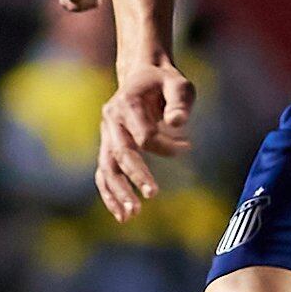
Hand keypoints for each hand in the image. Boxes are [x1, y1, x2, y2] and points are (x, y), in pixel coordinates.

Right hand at [96, 60, 193, 220]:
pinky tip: (122, 215)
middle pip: (120, 152)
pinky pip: (104, 173)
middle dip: (136, 175)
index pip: (143, 134)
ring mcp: (107, 134)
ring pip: (107, 167)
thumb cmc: (165, 83)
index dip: (164, 144)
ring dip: (118, 192)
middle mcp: (111, 120)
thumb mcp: (179, 84)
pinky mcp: (108, 146)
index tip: (186, 146)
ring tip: (130, 216)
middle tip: (153, 194)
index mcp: (126, 103)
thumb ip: (179, 101)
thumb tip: (177, 122)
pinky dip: (110, 194)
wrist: (142, 76)